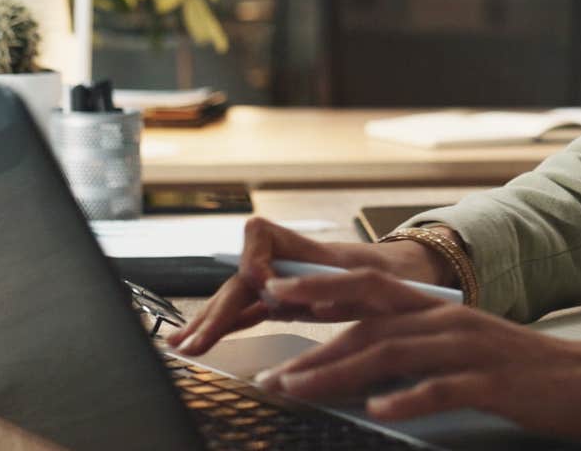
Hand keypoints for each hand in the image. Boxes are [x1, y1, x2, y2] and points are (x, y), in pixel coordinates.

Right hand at [167, 216, 445, 354]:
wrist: (401, 277)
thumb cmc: (387, 270)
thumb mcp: (369, 274)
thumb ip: (332, 283)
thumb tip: (294, 296)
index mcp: (304, 245)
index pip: (260, 235)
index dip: (254, 261)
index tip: (264, 286)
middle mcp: (284, 259)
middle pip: (240, 278)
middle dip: (216, 311)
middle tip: (193, 342)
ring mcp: (280, 280)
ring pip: (237, 297)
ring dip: (209, 322)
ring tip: (179, 344)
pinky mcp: (282, 301)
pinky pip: (247, 311)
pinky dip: (226, 326)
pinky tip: (201, 339)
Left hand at [252, 269, 580, 439]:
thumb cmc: (527, 372)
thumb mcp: (467, 353)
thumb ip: (423, 354)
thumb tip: (370, 373)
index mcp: (441, 312)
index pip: (370, 297)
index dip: (322, 297)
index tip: (276, 303)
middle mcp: (449, 322)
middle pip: (369, 328)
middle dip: (314, 348)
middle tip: (272, 373)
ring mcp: (470, 350)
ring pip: (392, 355)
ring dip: (340, 373)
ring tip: (301, 389)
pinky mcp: (491, 381)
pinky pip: (442, 388)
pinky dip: (407, 398)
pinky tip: (379, 410)